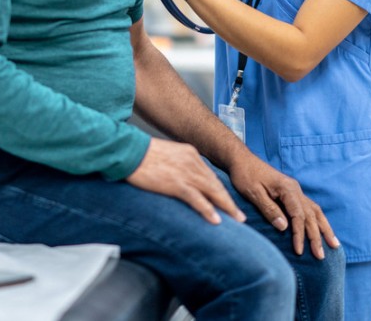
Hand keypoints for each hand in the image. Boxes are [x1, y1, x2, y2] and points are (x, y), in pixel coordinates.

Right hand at [126, 138, 245, 224]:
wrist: (129, 151)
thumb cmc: (142, 154)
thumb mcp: (166, 155)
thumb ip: (178, 165)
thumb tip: (181, 178)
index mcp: (190, 154)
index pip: (210, 175)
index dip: (220, 191)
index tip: (227, 201)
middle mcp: (192, 162)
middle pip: (216, 185)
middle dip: (229, 202)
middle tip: (240, 216)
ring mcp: (186, 173)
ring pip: (212, 192)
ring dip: (226, 208)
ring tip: (236, 220)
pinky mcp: (176, 183)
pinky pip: (197, 199)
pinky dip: (208, 210)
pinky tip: (216, 220)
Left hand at [227, 153, 339, 258]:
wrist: (242, 160)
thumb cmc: (245, 175)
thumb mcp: (253, 192)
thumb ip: (269, 209)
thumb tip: (284, 227)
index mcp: (287, 188)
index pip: (298, 215)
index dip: (299, 234)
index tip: (299, 251)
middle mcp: (295, 189)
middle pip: (310, 215)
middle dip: (316, 236)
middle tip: (321, 256)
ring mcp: (295, 190)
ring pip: (315, 211)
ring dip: (325, 228)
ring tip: (334, 245)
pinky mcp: (292, 193)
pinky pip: (310, 208)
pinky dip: (318, 220)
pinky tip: (322, 230)